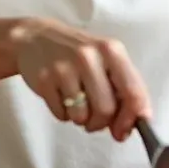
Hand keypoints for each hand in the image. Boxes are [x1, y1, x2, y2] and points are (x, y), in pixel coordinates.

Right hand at [11, 17, 151, 140]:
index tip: (124, 130)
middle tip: (94, 118)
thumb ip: (122, 88)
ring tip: (76, 103)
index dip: (131, 119)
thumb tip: (129, 127)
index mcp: (112, 51)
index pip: (133, 92)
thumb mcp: (105, 60)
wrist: (35, 37)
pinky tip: (60, 97)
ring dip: (81, 119)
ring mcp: (65, 68)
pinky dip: (63, 114)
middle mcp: (89, 56)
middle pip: (106, 110)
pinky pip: (61, 115)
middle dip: (101, 123)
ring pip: (82, 117)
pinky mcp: (44, 80)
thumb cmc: (77, 53)